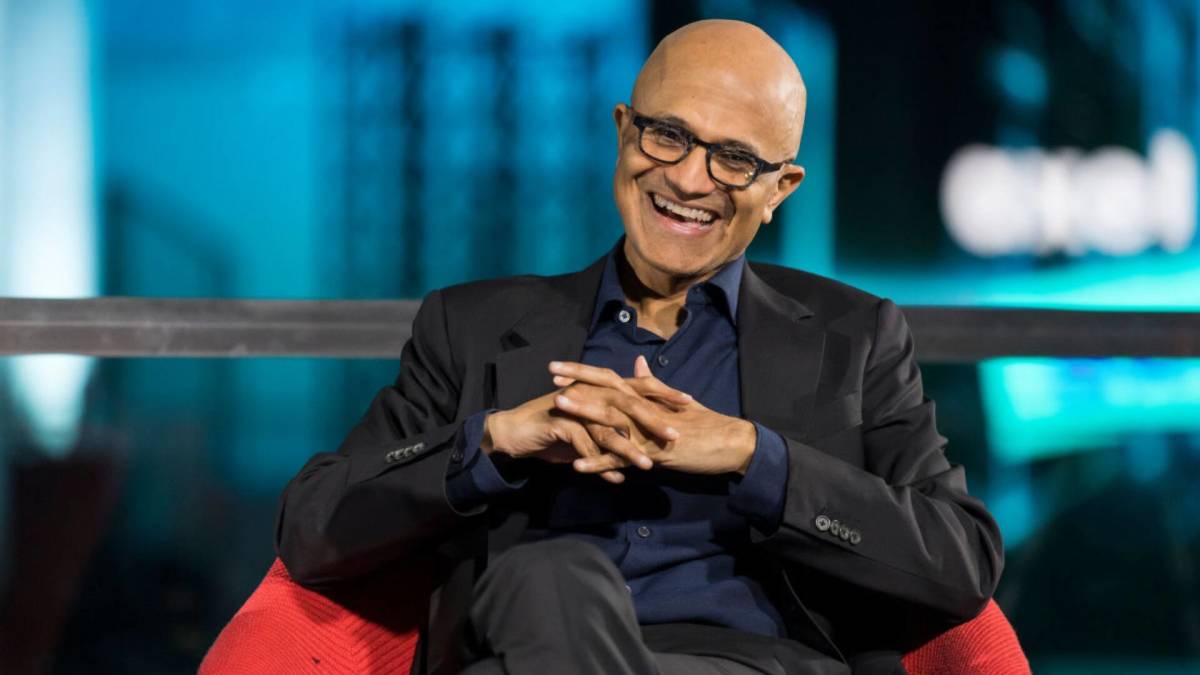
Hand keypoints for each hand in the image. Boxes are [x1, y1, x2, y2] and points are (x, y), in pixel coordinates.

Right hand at [483, 372, 685, 483]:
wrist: (515, 434)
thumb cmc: (556, 432)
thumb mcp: (588, 431)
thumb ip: (614, 432)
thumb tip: (638, 449)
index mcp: (600, 388)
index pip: (638, 386)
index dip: (664, 392)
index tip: (690, 403)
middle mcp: (590, 391)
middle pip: (628, 403)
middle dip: (653, 420)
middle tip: (676, 437)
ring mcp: (575, 406)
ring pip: (608, 427)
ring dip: (628, 449)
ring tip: (647, 466)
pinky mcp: (560, 422)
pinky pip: (585, 445)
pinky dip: (600, 463)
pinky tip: (614, 478)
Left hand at [550, 356, 757, 476]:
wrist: (729, 443)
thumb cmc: (704, 424)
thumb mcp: (676, 400)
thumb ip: (653, 383)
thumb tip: (638, 362)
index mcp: (647, 396)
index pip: (610, 378)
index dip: (583, 371)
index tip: (558, 366)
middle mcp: (644, 408)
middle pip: (605, 391)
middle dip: (576, 383)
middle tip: (550, 376)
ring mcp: (648, 430)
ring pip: (610, 420)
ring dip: (583, 415)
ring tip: (557, 410)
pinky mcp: (654, 452)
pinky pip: (621, 459)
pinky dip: (599, 462)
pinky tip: (577, 465)